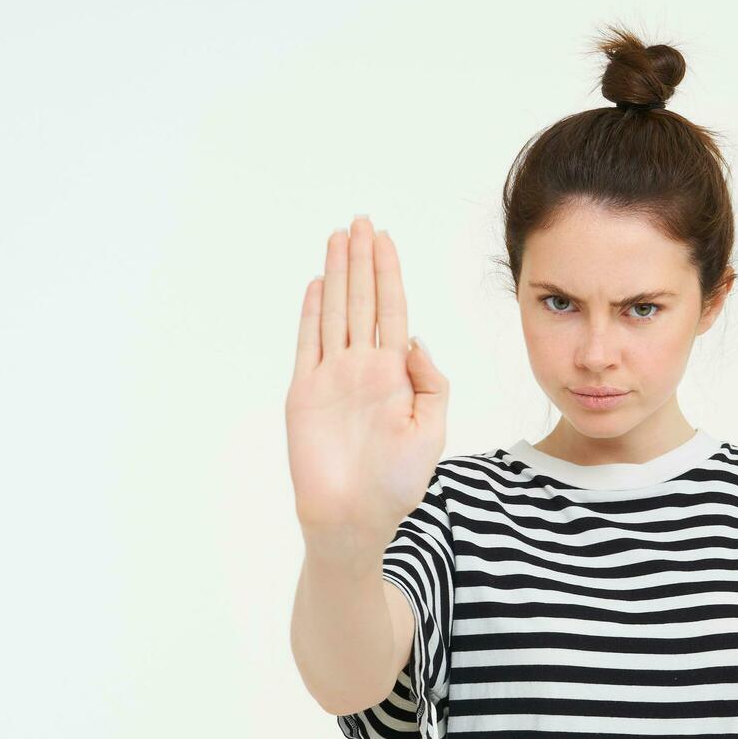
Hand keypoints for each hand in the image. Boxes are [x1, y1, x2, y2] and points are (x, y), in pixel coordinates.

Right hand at [284, 215, 449, 554]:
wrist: (355, 518)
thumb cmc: (397, 483)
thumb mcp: (433, 429)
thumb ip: (431, 382)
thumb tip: (415, 339)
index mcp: (394, 374)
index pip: (392, 310)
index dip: (389, 274)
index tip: (386, 239)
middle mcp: (362, 368)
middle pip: (362, 300)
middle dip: (362, 260)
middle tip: (361, 220)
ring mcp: (331, 377)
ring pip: (335, 312)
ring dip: (338, 274)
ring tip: (338, 236)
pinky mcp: (304, 393)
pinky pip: (307, 343)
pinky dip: (311, 313)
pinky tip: (316, 284)